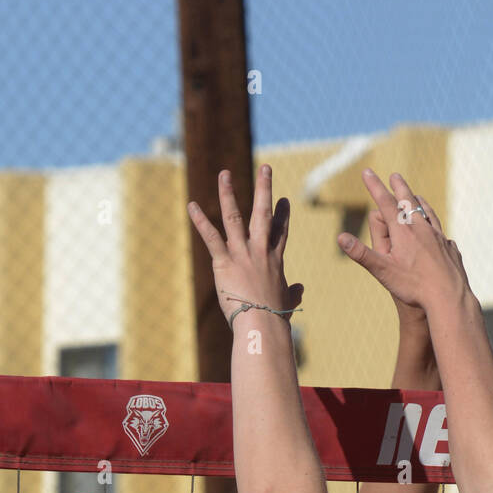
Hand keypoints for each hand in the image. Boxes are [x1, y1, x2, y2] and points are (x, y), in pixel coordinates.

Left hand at [188, 165, 303, 328]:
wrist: (262, 324)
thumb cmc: (274, 318)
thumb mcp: (287, 302)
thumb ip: (293, 293)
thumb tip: (301, 290)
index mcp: (274, 261)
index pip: (280, 233)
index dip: (283, 215)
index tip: (284, 200)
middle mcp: (260, 251)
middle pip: (263, 213)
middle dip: (264, 189)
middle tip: (266, 168)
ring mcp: (242, 254)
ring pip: (235, 217)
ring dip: (228, 193)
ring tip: (224, 173)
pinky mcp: (225, 262)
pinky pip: (211, 237)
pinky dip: (200, 221)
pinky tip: (192, 205)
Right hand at [338, 170, 471, 317]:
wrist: (449, 296)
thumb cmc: (414, 286)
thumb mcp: (383, 271)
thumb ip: (361, 253)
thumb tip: (340, 237)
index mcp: (403, 232)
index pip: (385, 203)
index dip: (374, 186)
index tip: (367, 172)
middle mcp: (422, 229)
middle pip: (409, 201)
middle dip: (400, 187)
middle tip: (394, 176)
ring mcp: (438, 236)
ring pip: (428, 213)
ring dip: (419, 202)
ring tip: (416, 197)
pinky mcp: (449, 248)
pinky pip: (441, 232)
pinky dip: (435, 225)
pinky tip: (436, 230)